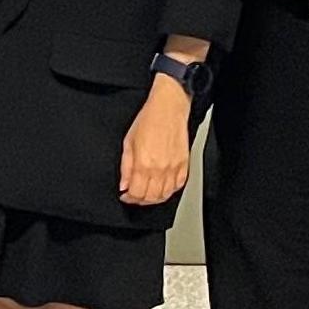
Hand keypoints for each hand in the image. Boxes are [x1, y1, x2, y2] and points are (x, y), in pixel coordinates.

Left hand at [119, 80, 194, 207]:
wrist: (168, 108)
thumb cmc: (148, 120)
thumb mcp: (128, 142)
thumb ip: (125, 167)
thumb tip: (124, 184)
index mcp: (144, 164)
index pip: (136, 193)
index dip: (129, 198)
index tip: (125, 195)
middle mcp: (160, 169)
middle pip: (151, 197)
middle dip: (140, 200)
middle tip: (134, 195)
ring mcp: (174, 168)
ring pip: (165, 195)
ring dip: (154, 198)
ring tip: (147, 192)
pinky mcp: (184, 164)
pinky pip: (178, 186)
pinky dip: (169, 190)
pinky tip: (162, 186)